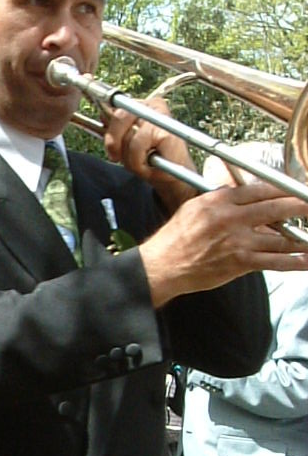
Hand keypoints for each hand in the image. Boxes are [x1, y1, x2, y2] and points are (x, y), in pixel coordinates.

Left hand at [101, 95, 197, 210]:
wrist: (173, 176)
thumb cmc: (151, 160)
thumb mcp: (127, 145)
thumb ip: (116, 130)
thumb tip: (102, 116)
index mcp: (140, 106)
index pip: (115, 108)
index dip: (109, 128)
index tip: (111, 148)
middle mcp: (150, 105)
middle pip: (118, 116)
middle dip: (113, 142)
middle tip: (116, 157)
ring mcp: (159, 115)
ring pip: (127, 134)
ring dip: (129, 157)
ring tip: (142, 162)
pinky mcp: (165, 128)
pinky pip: (138, 144)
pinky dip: (138, 160)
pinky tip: (150, 163)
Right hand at [139, 179, 307, 306]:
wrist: (162, 267)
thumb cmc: (174, 240)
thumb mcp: (195, 208)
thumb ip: (220, 199)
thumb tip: (239, 195)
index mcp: (220, 200)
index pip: (261, 188)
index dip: (285, 188)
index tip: (297, 188)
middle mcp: (232, 217)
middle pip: (277, 207)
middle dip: (302, 205)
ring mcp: (239, 241)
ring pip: (281, 236)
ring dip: (304, 236)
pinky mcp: (241, 262)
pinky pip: (275, 261)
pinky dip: (295, 261)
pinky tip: (306, 259)